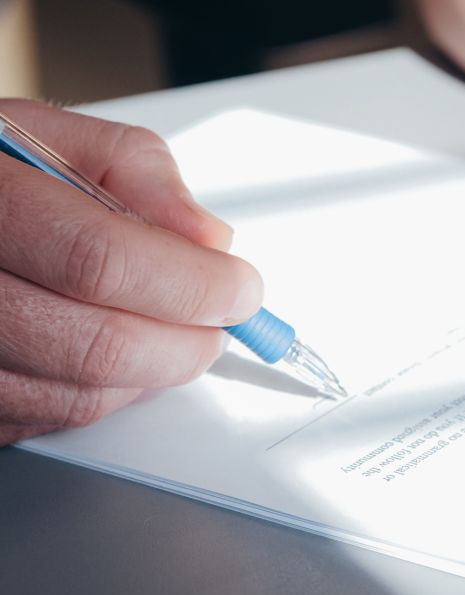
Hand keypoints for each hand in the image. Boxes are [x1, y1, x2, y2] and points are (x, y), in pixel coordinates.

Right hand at [0, 100, 261, 444]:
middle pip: (98, 346)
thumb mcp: (51, 135)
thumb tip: (210, 239)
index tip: (241, 288)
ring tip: (176, 328)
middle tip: (224, 319)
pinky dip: (112, 391)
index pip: (99, 262)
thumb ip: (138, 173)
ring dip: (156, 371)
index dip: (190, 285)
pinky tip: (121, 349)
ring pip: (83, 396)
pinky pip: (56, 419)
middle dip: (188, 341)